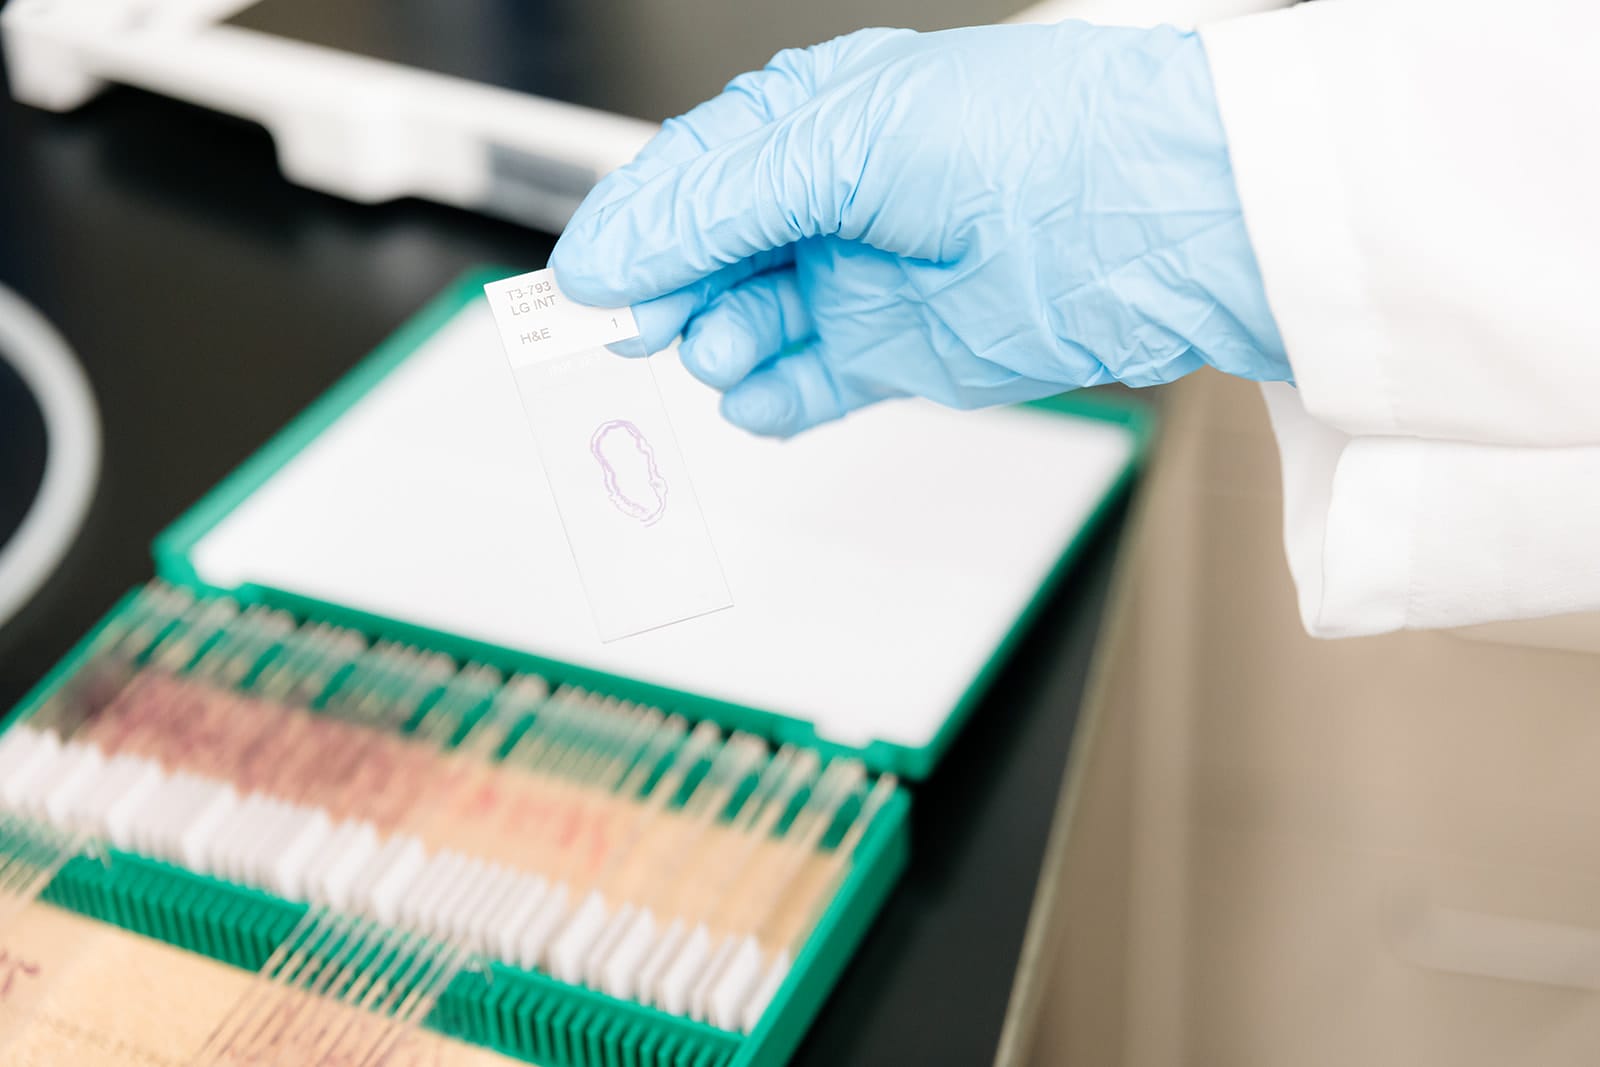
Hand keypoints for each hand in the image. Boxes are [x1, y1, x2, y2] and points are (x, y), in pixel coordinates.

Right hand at [550, 22, 1288, 436]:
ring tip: (725, 347)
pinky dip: (773, 398)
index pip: (689, 179)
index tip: (584, 279)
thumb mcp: (846, 144)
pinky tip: (761, 395)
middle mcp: (830, 201)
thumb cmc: (1030, 139)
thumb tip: (616, 249)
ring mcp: (859, 280)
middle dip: (670, 294)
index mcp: (813, 124)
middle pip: (706, 259)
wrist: (1151, 218)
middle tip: (642, 326)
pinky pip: (806, 386)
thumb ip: (722, 203)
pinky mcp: (896, 354)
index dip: (632, 230)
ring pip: (747, 325)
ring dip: (720, 344)